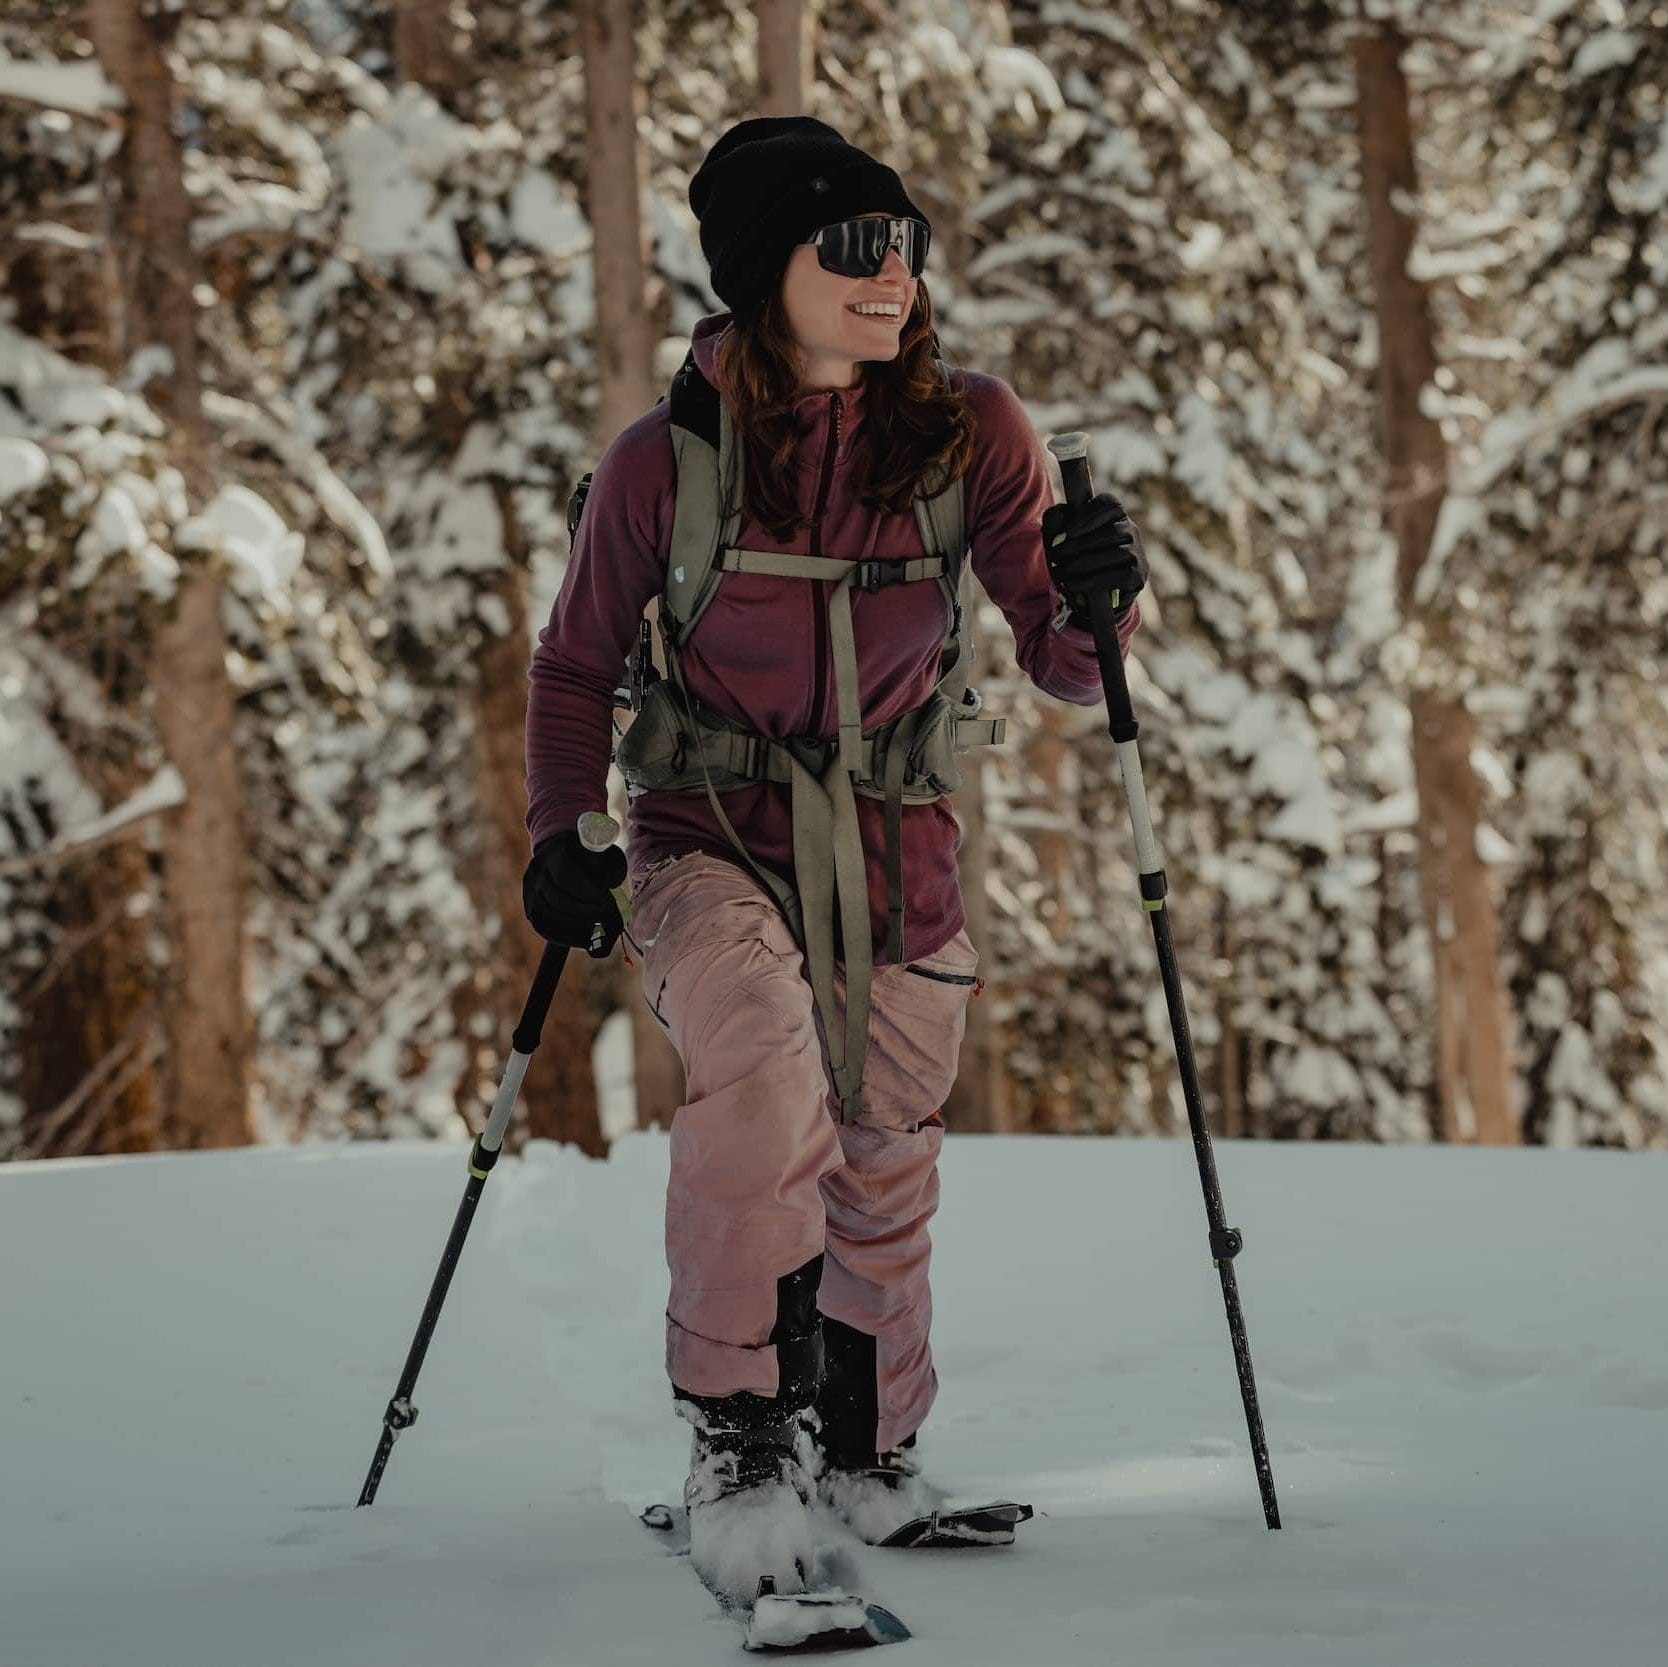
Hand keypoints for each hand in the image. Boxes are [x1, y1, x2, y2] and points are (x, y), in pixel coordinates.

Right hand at [522, 830, 627, 956]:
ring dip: (576, 928)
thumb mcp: (597, 849)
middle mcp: (538, 869)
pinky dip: (562, 936)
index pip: (567, 875)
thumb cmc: (586, 853)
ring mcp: (530, 888)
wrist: (557, 849)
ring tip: (597, 934)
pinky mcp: (529, 905)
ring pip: (548, 914)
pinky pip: (542, 925)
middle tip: (609, 922)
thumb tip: (612, 885)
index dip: (588, 892)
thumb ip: (603, 863)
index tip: (609, 903)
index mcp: (555, 851)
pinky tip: (581, 941)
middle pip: (558, 898)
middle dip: (586, 914)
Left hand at [1041, 492, 1147, 628]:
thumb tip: (1058, 513)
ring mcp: (1137, 552)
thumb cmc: (1075, 557)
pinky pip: (1119, 575)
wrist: (1094, 594)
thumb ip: (1054, 520)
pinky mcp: (1138, 574)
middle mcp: (1131, 530)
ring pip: (1115, 554)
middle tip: (1054, 556)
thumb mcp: (1060, 537)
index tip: (1067, 531)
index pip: (1109, 504)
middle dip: (1079, 545)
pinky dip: (1094, 580)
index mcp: (1115, 515)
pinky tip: (1073, 584)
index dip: (1089, 515)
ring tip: (1060, 572)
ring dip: (1083, 564)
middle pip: (1111, 532)